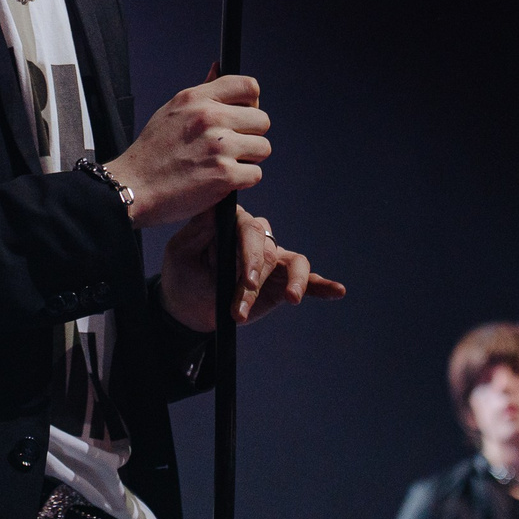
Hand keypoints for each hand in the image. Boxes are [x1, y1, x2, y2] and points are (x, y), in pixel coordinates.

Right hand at [104, 75, 268, 228]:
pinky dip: (242, 181)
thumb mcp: (172, 110)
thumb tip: (218, 66)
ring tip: (224, 164)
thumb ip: (202, 92)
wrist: (134, 188)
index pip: (248, 87)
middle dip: (251, 136)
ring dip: (249, 160)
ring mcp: (219, 146)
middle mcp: (209, 117)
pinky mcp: (224, 175)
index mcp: (196, 98)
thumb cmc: (151, 153)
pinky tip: (221, 181)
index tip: (244, 116)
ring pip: (263, 147)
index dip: (252, 103)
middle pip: (262, 120)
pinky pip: (255, 174)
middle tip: (231, 147)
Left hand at [160, 205, 346, 330]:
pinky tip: (337, 291)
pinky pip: (306, 278)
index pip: (247, 228)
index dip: (247, 254)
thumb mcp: (181, 253)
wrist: (189, 309)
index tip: (244, 280)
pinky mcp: (281, 279)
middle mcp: (255, 235)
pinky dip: (322, 284)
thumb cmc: (183, 276)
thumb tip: (215, 209)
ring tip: (291, 298)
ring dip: (291, 282)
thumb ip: (199, 231)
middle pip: (268, 249)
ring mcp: (271, 257)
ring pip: (291, 261)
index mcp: (231, 223)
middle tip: (241, 307)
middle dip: (256, 279)